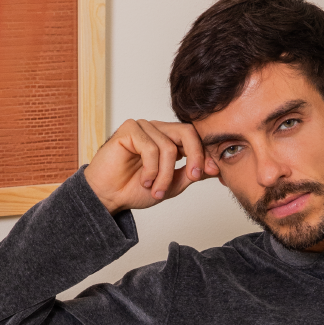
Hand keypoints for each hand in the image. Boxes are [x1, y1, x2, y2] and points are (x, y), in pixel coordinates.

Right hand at [83, 118, 219, 213]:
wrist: (109, 196)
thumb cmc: (134, 189)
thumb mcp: (172, 185)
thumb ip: (191, 174)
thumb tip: (214, 167)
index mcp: (169, 139)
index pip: (195, 137)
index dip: (206, 154)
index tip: (214, 171)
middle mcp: (157, 130)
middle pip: (187, 133)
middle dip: (195, 157)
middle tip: (193, 177)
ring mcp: (143, 127)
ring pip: (168, 147)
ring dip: (165, 175)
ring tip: (156, 190)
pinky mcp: (129, 129)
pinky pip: (151, 148)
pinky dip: (151, 170)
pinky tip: (143, 180)